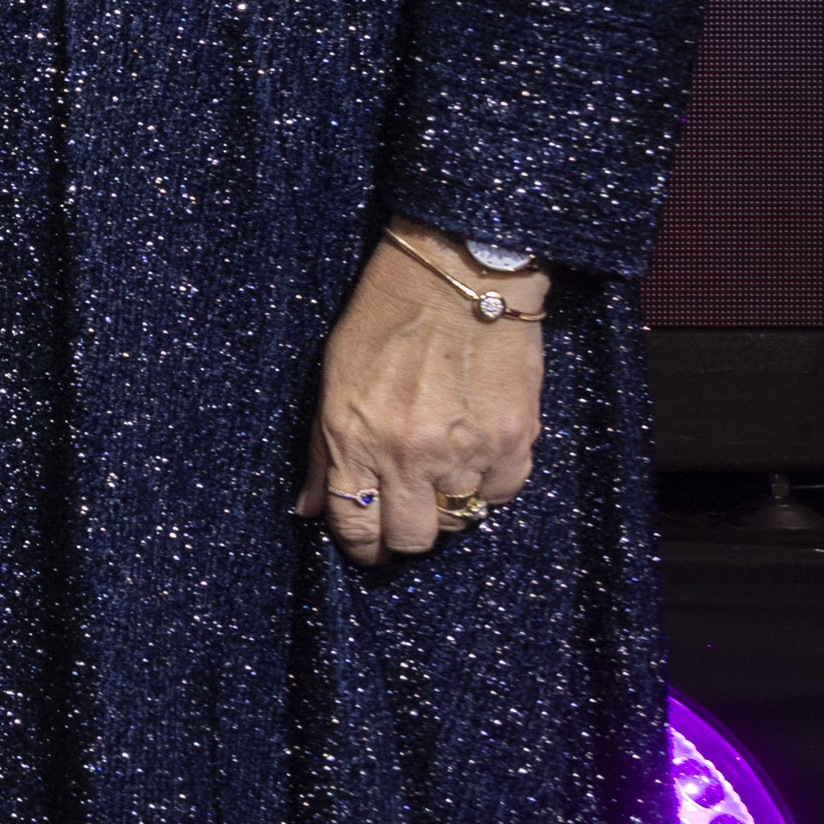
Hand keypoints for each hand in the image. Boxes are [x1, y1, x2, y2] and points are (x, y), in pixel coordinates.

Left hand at [296, 224, 545, 566]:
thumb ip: (319, 451)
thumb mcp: (332, 379)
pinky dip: (489, 485)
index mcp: (352, 438)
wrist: (458, 275)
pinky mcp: (514, 441)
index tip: (368, 546)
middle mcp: (407, 454)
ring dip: (447, 507)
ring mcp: (464, 451)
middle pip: (410, 539)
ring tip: (441, 476)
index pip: (355, 526)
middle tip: (406, 515)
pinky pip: (501, 494)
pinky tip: (476, 457)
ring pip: (458, 522)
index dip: (361, 547)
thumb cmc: (385, 318)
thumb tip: (309, 511)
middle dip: (403, 535)